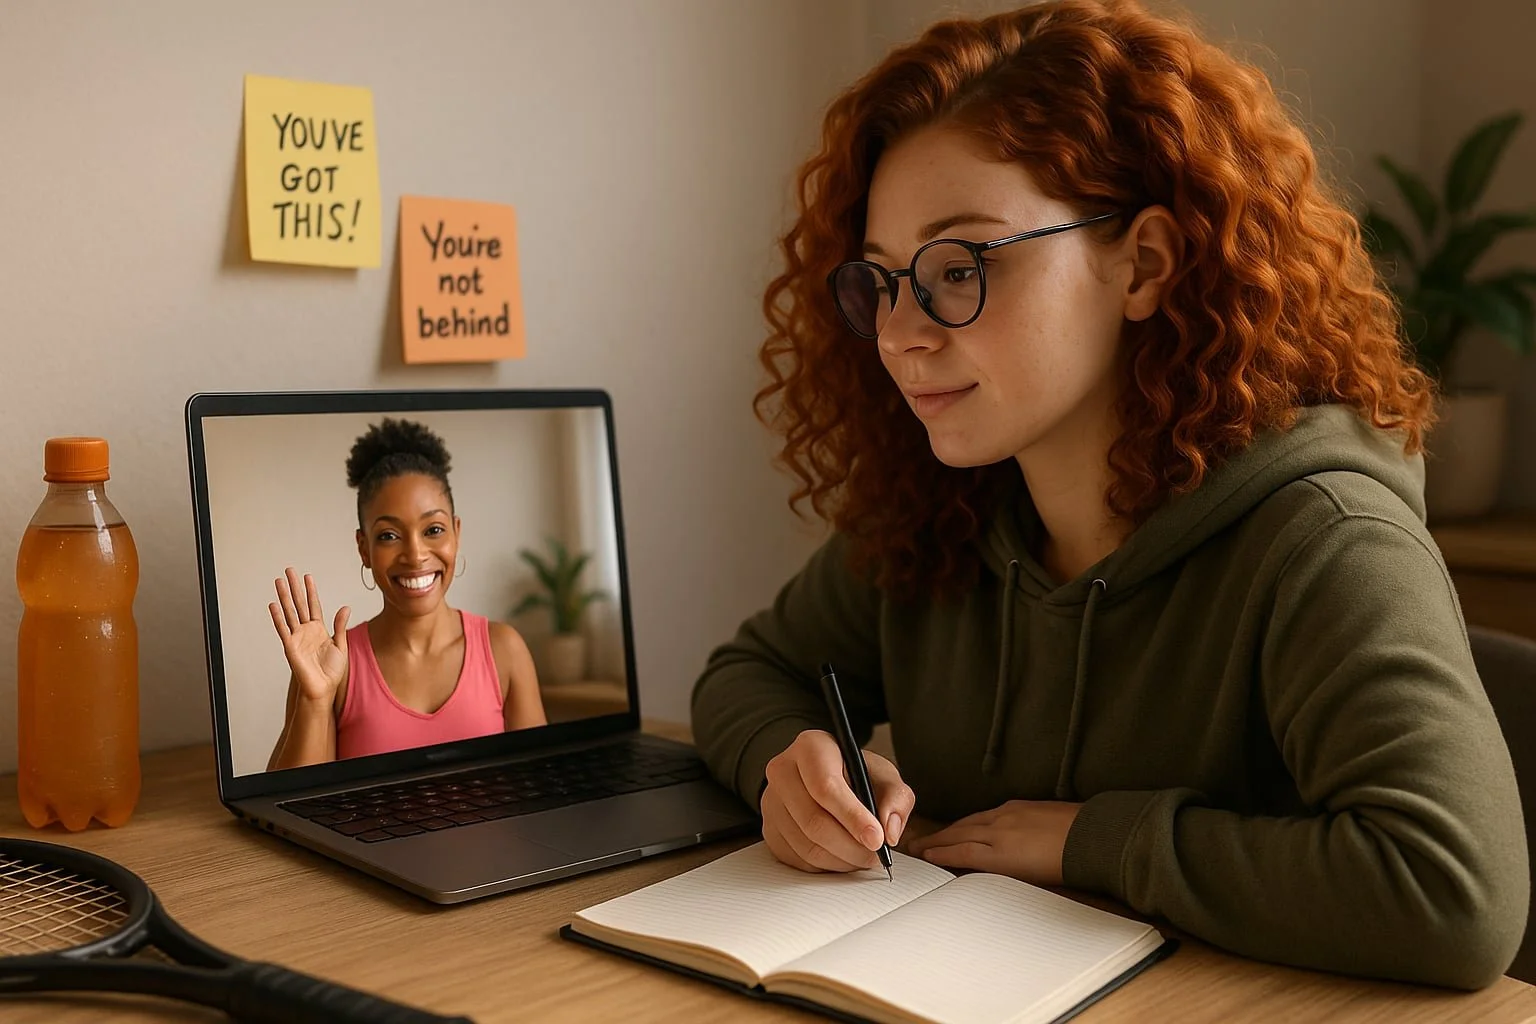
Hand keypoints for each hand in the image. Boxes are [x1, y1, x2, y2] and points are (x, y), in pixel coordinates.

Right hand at [268, 568, 349, 704]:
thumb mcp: (341, 645)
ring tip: (278, 582)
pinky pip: (283, 629)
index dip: (310, 591)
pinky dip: (278, 617)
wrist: (323, 688)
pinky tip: (273, 605)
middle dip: (294, 587)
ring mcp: (297, 637)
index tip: (307, 577)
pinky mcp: (290, 646)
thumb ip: (340, 626)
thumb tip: (345, 607)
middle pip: (299, 604)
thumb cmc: (331, 671)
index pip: (313, 605)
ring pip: (289, 612)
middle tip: (289, 571)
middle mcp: (306, 631)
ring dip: (284, 597)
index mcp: (319, 630)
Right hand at [761, 729, 914, 872]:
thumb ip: (896, 798)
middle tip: (876, 855)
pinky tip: (844, 856)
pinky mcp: (770, 830)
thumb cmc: (856, 775)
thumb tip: (889, 831)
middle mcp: (783, 771)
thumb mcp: (884, 776)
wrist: (828, 779)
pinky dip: (827, 866)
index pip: (825, 787)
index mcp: (810, 747)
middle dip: (851, 846)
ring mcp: (771, 803)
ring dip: (842, 860)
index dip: (853, 817)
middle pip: (814, 821)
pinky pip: (798, 860)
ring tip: (863, 855)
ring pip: (807, 846)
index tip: (877, 839)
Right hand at [906, 800, 1081, 884]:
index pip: (960, 852)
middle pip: (959, 834)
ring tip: (936, 834)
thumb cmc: (1071, 865)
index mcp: (1002, 853)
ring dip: (950, 829)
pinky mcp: (1020, 806)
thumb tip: (984, 870)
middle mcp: (1000, 831)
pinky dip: (971, 820)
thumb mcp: (1033, 880)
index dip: (939, 854)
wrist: (1095, 835)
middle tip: (917, 845)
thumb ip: (1004, 872)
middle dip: (936, 840)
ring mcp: (1009, 815)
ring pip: (971, 822)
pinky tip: (970, 823)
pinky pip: (986, 813)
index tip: (923, 856)